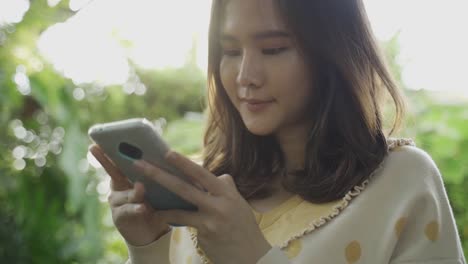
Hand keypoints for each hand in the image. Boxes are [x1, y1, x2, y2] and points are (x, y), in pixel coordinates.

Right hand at [89, 145, 169, 245]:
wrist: (153, 232)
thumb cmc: (157, 205)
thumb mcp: (158, 188)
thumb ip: (155, 174)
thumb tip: (166, 154)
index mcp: (127, 176)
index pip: (118, 160)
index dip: (109, 150)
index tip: (98, 140)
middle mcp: (118, 187)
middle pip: (112, 171)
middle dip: (104, 160)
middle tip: (95, 148)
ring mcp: (116, 202)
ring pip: (125, 194)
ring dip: (134, 191)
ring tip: (141, 187)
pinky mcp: (119, 217)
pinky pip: (128, 210)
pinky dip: (136, 208)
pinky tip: (143, 208)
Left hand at [134, 151, 271, 263]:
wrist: (251, 255)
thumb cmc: (244, 227)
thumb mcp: (239, 203)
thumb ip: (226, 188)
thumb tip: (217, 175)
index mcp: (227, 193)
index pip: (202, 174)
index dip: (183, 163)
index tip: (167, 153)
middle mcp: (219, 204)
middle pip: (185, 187)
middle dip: (160, 175)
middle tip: (141, 165)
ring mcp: (211, 220)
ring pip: (180, 207)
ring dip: (160, 200)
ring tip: (142, 194)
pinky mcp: (205, 234)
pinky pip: (182, 222)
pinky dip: (170, 217)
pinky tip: (157, 214)